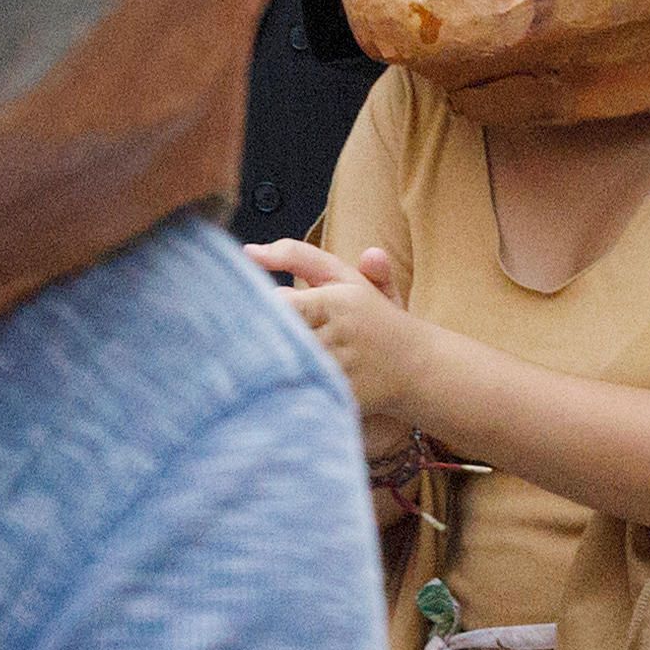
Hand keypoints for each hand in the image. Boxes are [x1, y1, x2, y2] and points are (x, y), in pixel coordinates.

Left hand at [248, 239, 432, 434]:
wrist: (418, 366)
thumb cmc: (371, 316)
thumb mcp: (343, 278)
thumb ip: (297, 257)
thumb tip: (248, 251)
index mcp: (335, 302)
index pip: (280, 305)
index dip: (257, 308)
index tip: (238, 308)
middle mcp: (339, 335)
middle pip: (279, 337)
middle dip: (257, 337)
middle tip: (231, 337)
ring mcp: (342, 370)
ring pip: (288, 368)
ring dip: (264, 365)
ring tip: (242, 363)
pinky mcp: (344, 397)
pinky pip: (305, 393)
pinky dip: (286, 389)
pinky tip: (270, 386)